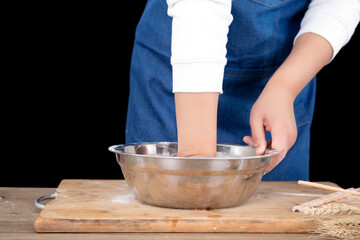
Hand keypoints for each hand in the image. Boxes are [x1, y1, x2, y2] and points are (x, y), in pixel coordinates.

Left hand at [243, 33, 332, 173]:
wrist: (282, 91)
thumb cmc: (268, 102)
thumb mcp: (256, 119)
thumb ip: (257, 137)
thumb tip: (258, 153)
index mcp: (281, 131)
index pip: (276, 154)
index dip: (267, 162)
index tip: (256, 166)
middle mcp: (289, 136)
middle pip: (277, 156)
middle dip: (262, 157)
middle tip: (248, 151)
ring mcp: (291, 137)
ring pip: (278, 152)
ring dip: (264, 150)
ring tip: (248, 139)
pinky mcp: (289, 136)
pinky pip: (280, 146)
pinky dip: (269, 145)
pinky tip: (257, 138)